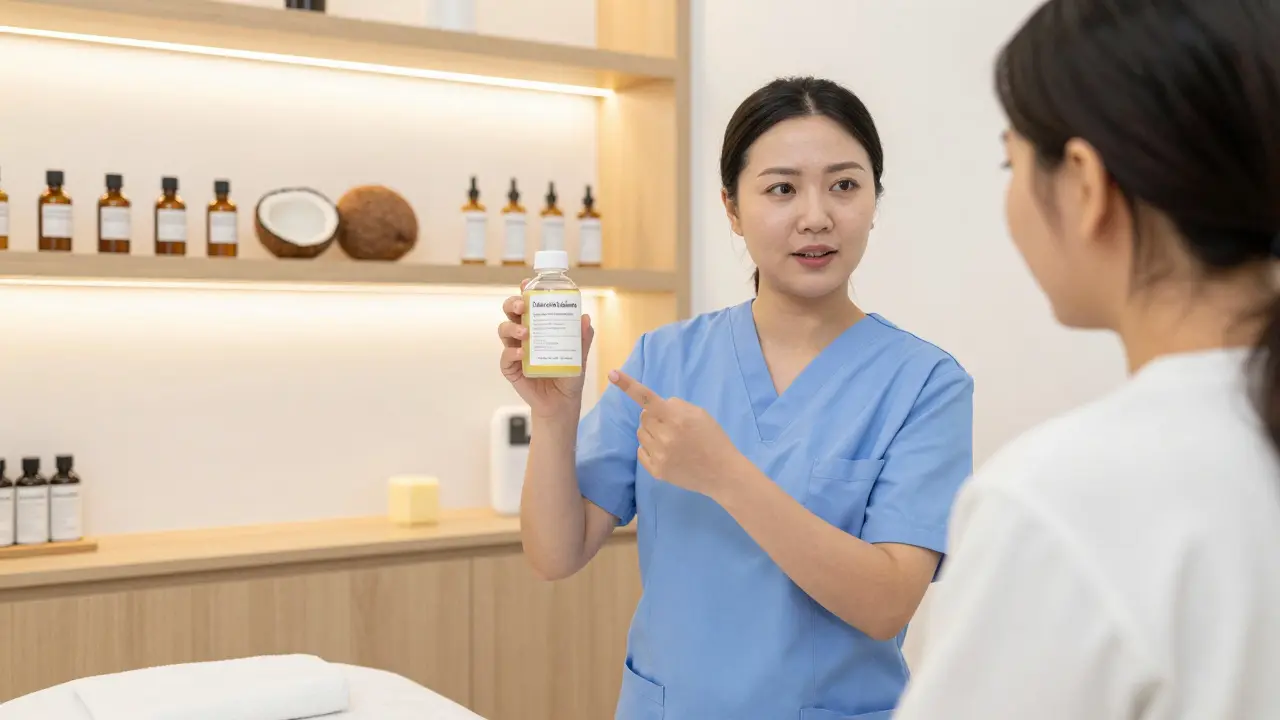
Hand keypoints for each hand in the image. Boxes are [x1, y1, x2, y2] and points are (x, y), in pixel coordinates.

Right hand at [498, 279, 594, 418]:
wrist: (562, 402)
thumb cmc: (569, 375)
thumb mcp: (579, 356)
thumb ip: (582, 338)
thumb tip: (585, 318)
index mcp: (539, 326)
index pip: (529, 305)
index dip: (524, 292)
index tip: (526, 283)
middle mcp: (524, 335)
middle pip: (510, 312)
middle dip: (513, 304)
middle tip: (523, 306)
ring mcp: (516, 351)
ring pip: (504, 330)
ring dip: (512, 328)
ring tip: (525, 332)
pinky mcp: (511, 369)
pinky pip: (506, 357)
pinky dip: (512, 353)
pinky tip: (522, 353)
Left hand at [609, 369, 742, 497]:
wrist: (722, 472)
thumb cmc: (713, 439)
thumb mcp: (700, 414)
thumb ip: (676, 406)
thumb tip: (655, 407)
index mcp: (676, 418)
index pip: (647, 398)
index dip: (628, 385)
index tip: (612, 374)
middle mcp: (664, 436)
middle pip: (643, 416)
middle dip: (654, 416)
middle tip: (672, 424)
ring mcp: (659, 455)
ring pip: (640, 433)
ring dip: (652, 432)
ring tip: (671, 439)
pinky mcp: (656, 471)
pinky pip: (641, 451)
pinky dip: (650, 448)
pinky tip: (667, 452)